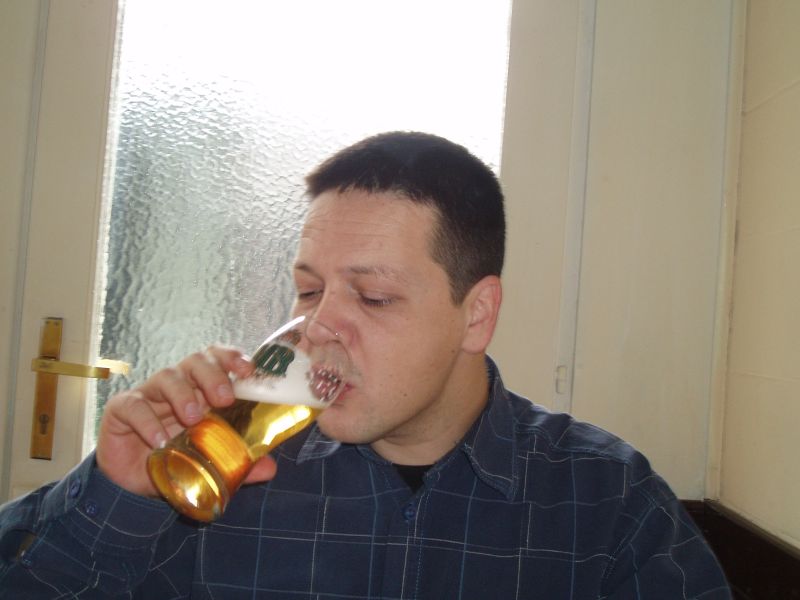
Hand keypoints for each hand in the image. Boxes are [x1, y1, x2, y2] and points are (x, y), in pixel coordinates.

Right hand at [95, 346, 277, 496]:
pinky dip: (147, 422)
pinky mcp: (122, 408)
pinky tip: (159, 441)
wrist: (131, 483)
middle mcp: (178, 385)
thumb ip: (236, 462)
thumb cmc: (174, 460)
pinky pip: (134, 406)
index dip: (232, 358)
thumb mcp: (208, 463)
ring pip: (167, 376)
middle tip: (224, 399)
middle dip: (213, 375)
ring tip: (193, 418)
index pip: (218, 360)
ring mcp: (149, 394)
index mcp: (202, 390)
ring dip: (183, 395)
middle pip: (196, 361)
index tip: (248, 370)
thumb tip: (269, 468)